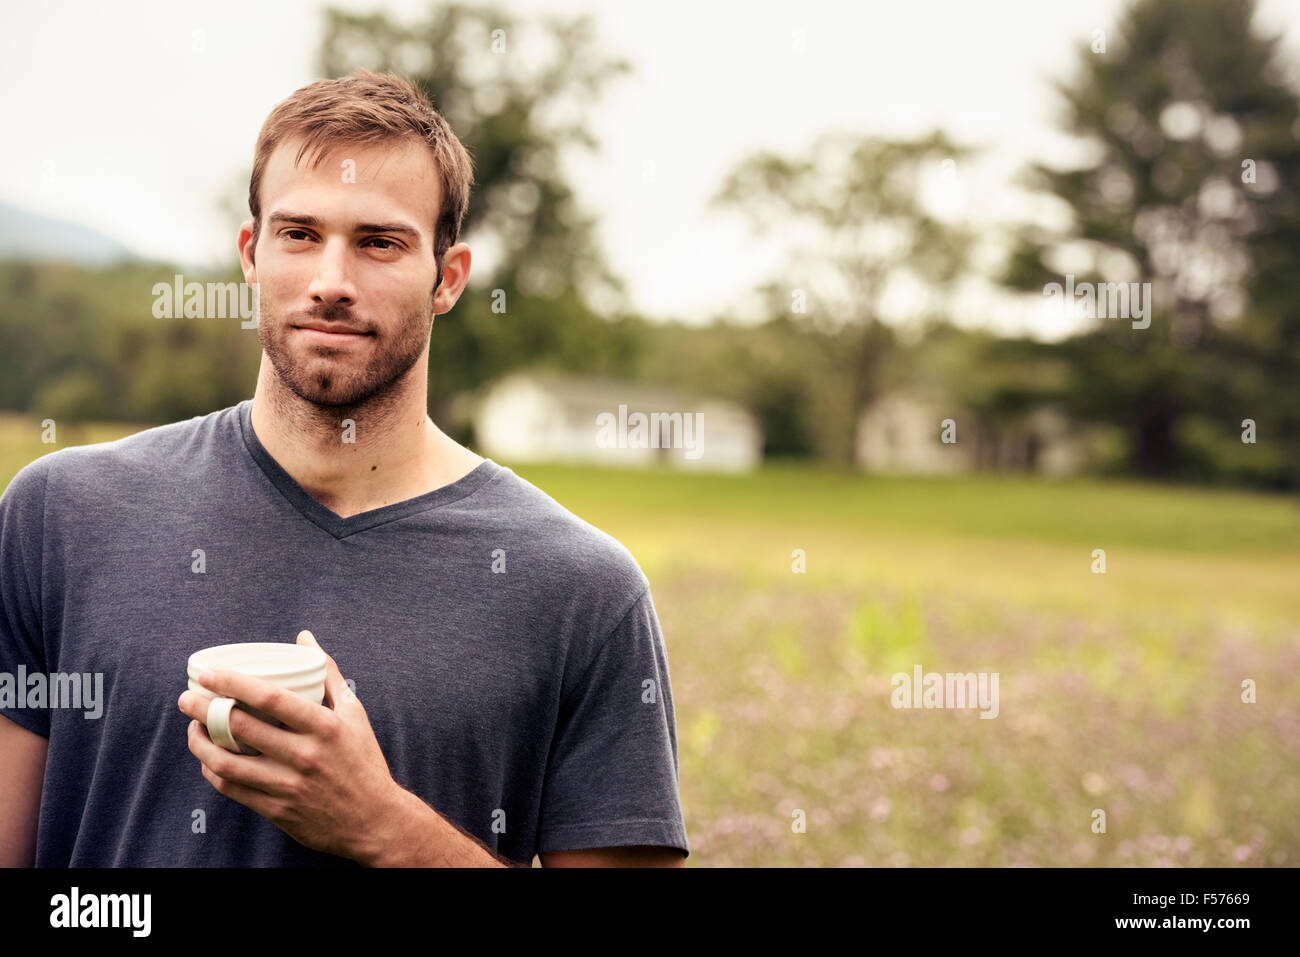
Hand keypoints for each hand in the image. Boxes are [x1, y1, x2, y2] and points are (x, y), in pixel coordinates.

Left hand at [177, 630, 404, 863]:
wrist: (374, 820)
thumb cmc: (363, 761)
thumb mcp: (353, 713)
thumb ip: (328, 674)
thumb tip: (305, 638)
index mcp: (324, 727)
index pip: (270, 698)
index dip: (234, 683)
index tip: (209, 674)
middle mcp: (304, 755)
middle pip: (240, 727)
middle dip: (204, 709)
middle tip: (188, 698)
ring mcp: (288, 785)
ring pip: (227, 762)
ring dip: (200, 743)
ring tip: (192, 729)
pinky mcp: (277, 810)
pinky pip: (232, 789)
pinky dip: (213, 772)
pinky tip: (209, 759)